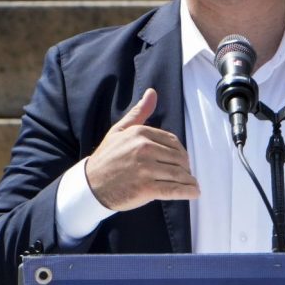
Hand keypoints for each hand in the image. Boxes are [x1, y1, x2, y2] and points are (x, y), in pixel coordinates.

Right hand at [85, 88, 199, 210]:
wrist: (91, 185)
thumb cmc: (106, 158)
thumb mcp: (119, 131)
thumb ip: (138, 113)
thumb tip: (152, 92)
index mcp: (140, 133)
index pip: (172, 141)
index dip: (180, 152)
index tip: (181, 161)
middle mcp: (144, 148)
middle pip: (178, 158)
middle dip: (185, 167)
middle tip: (185, 174)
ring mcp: (146, 169)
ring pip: (178, 174)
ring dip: (189, 180)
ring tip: (191, 185)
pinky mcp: (146, 188)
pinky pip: (174, 189)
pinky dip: (187, 191)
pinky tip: (193, 192)